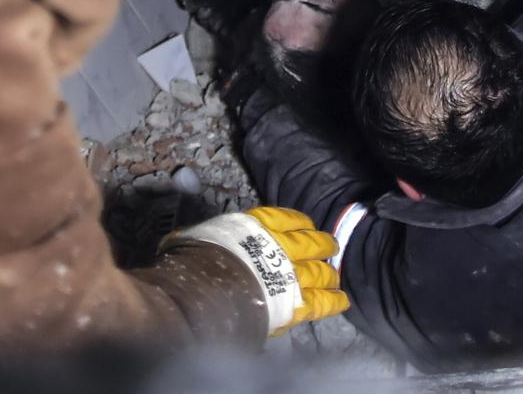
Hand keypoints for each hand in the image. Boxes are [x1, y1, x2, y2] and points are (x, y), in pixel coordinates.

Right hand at [169, 207, 348, 335]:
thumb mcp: (195, 239)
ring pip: (319, 271)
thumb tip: (181, 241)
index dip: (298, 223)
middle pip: (309, 243)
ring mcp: (291, 274)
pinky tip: (342, 300)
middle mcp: (279, 246)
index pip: (285, 218)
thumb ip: (203, 239)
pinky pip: (321, 301)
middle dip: (322, 245)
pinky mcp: (296, 303)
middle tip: (330, 247)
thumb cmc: (194, 262)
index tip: (306, 227)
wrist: (206, 291)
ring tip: (335, 275)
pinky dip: (333, 300)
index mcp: (256, 225)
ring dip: (328, 273)